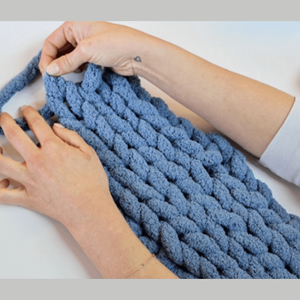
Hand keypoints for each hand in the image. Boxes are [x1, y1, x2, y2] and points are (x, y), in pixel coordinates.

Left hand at [0, 106, 178, 278]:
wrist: (90, 209)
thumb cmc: (92, 182)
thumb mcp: (89, 153)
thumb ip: (72, 137)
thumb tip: (56, 128)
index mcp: (54, 149)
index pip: (36, 123)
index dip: (29, 112)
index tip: (26, 110)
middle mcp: (38, 162)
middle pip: (12, 135)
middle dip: (5, 122)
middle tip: (3, 118)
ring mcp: (29, 180)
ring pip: (0, 163)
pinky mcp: (28, 198)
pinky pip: (3, 195)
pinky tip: (1, 179)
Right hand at [39, 21, 149, 76]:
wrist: (137, 54)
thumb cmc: (117, 43)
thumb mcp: (87, 50)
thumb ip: (67, 61)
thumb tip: (51, 70)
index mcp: (74, 26)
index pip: (52, 42)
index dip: (47, 57)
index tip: (47, 72)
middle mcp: (80, 36)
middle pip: (60, 51)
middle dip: (56, 64)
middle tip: (54, 78)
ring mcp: (89, 48)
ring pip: (71, 60)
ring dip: (67, 69)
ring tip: (66, 79)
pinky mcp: (96, 60)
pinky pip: (81, 67)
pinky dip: (78, 72)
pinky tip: (79, 77)